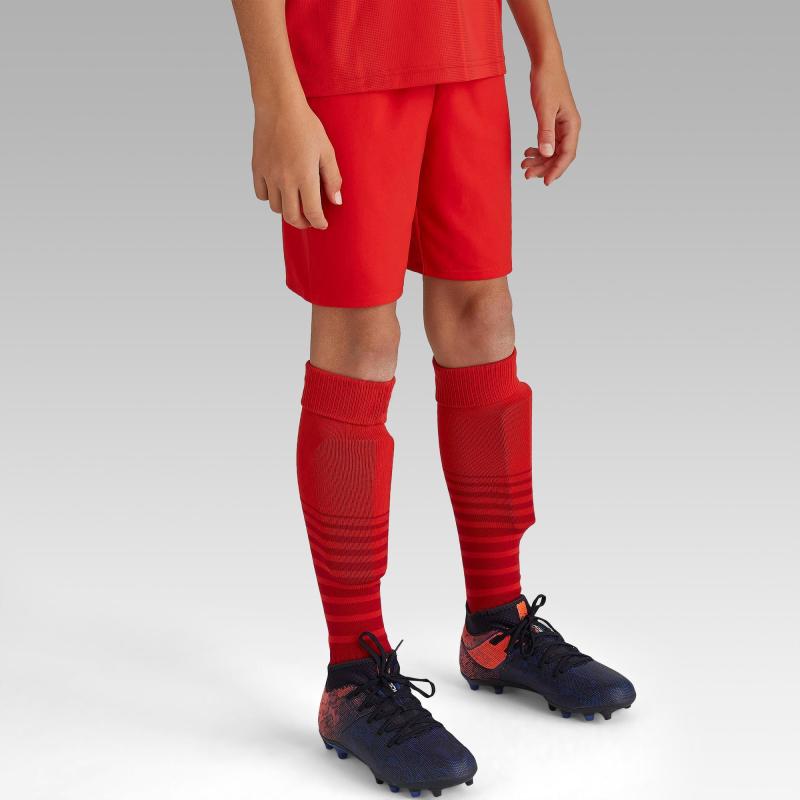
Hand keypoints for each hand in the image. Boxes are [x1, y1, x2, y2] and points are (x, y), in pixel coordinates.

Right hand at [252, 99, 341, 229]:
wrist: (279, 106)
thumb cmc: (306, 126)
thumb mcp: (326, 151)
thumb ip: (332, 179)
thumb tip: (336, 202)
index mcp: (305, 176)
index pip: (312, 213)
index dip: (319, 223)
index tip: (322, 224)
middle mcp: (285, 180)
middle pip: (292, 217)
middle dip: (303, 223)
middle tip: (309, 220)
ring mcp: (268, 175)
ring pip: (276, 208)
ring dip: (287, 210)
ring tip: (295, 202)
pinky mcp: (257, 169)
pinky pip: (261, 195)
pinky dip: (271, 197)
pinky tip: (279, 190)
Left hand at [521, 61, 580, 185]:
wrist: (544, 63)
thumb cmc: (547, 82)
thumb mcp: (544, 109)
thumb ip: (545, 132)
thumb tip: (546, 154)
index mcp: (572, 125)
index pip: (567, 154)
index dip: (556, 170)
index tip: (545, 182)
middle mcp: (569, 127)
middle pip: (559, 156)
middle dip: (543, 167)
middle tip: (526, 174)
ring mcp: (561, 125)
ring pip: (552, 151)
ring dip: (539, 160)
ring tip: (523, 164)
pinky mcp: (553, 122)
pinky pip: (547, 142)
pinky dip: (538, 149)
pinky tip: (527, 152)